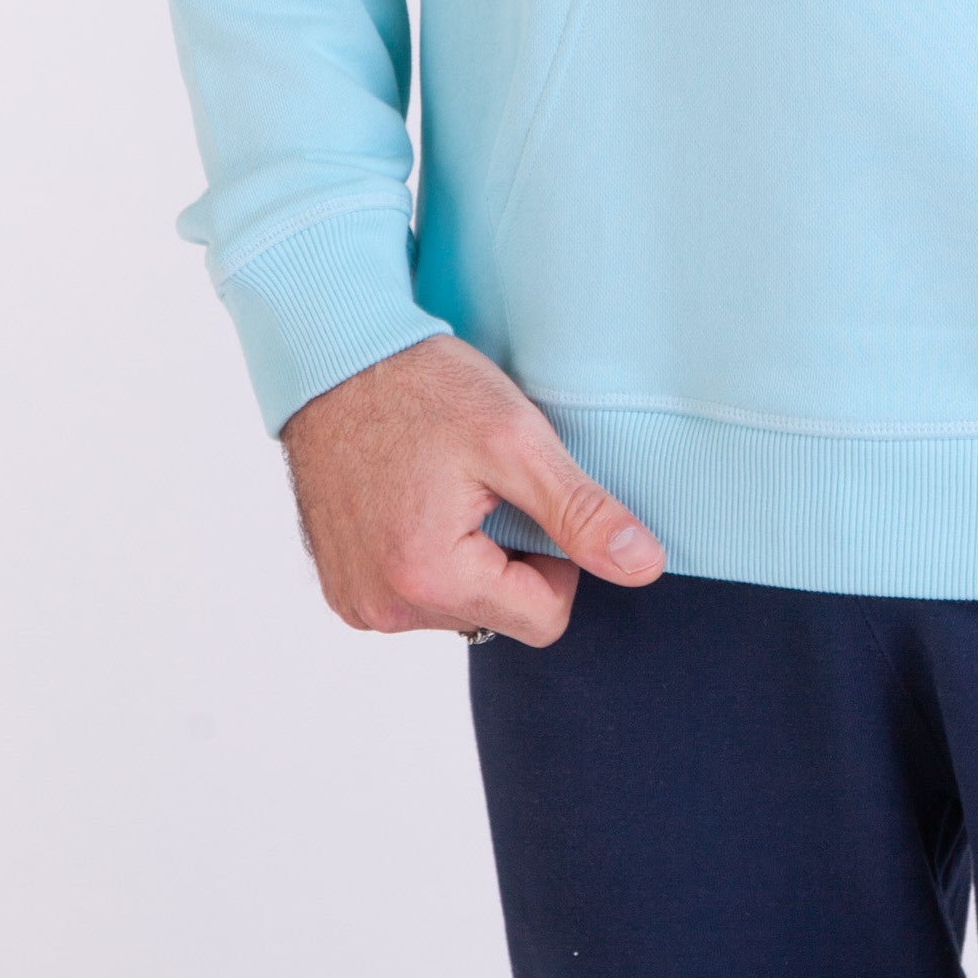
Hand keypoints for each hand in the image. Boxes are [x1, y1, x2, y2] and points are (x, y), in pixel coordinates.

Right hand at [279, 335, 665, 645]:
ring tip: (447, 485)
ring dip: (470, 557)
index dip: (557, 557)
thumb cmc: (423, 387)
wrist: (333, 357)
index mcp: (430, 581)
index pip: (545, 619)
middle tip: (485, 484)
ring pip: (460, 607)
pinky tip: (417, 497)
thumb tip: (644, 568)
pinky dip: (430, 556)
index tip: (529, 496)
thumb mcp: (516, 440)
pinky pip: (415, 596)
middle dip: (510, 557)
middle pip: (500, 614)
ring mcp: (357, 603)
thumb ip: (581, 512)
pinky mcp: (341, 588)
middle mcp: (384, 610)